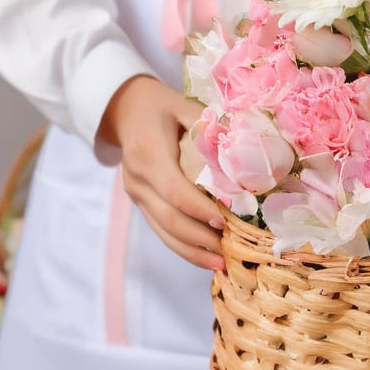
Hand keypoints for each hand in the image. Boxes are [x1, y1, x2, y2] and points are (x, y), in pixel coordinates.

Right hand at [99, 76, 224, 271]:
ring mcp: (136, 194)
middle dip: (199, 238)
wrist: (125, 110)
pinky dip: (182, 246)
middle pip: (168, 218)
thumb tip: (244, 146)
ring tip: (221, 263)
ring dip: (192, 251)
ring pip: (162, 231)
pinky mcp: (141, 202)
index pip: (174, 190)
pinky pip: (160, 229)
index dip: (199, 209)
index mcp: (147, 152)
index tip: (224, 222)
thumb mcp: (183, 105)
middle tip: (229, 251)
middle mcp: (137, 179)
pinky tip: (205, 257)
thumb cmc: (161, 107)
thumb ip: (208, 125)